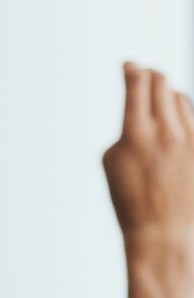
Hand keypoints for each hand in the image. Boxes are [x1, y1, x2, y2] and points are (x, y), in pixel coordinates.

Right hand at [104, 63, 193, 251]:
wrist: (163, 231)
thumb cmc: (130, 199)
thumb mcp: (112, 162)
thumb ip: (125, 129)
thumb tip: (139, 108)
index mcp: (136, 134)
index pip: (138, 85)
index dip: (132, 69)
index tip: (128, 65)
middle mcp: (166, 131)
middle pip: (162, 82)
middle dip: (151, 75)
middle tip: (144, 74)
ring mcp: (189, 138)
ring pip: (181, 97)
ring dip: (168, 93)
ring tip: (158, 101)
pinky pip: (193, 117)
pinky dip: (182, 112)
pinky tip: (175, 117)